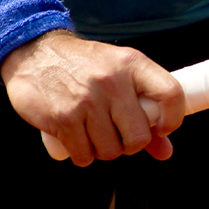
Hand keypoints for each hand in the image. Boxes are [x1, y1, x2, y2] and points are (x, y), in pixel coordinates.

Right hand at [1, 30, 185, 165]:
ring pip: (111, 151)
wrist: (35, 52)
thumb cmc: (85, 66)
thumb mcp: (119, 74)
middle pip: (139, 137)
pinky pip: (84, 155)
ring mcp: (87, 101)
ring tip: (94, 133)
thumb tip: (165, 152)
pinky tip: (78, 140)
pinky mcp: (63, 118)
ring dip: (103, 150)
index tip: (160, 128)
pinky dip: (83, 155)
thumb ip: (144, 110)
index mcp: (132, 63)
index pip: (171, 94)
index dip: (172, 120)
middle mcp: (112, 81)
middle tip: (118, 135)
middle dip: (129, 145)